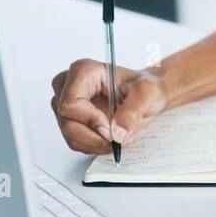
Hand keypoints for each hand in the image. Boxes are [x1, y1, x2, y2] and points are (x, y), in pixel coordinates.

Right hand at [50, 59, 168, 153]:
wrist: (146, 94)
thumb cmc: (145, 86)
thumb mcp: (148, 93)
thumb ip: (133, 111)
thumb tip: (117, 133)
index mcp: (85, 71)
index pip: (70, 102)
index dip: (89, 120)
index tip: (109, 128)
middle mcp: (69, 85)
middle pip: (67, 121)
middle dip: (93, 136)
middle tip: (116, 138)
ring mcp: (67, 103)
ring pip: (69, 135)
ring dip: (94, 143)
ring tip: (116, 138)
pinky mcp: (70, 119)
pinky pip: (74, 141)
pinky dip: (93, 145)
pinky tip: (108, 137)